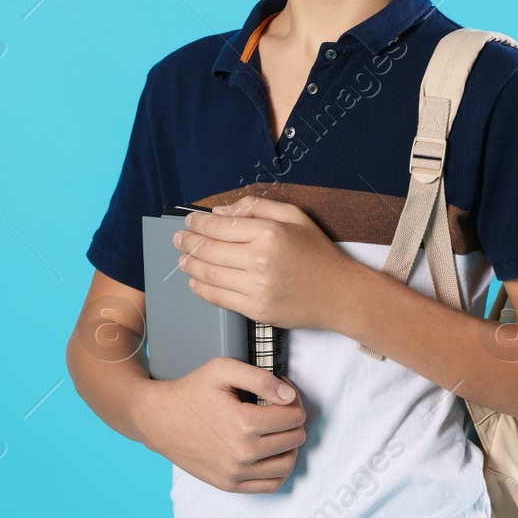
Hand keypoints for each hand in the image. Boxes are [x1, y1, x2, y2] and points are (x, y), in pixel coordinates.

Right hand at [136, 357, 305, 492]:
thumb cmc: (191, 391)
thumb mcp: (223, 369)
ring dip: (290, 445)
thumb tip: (289, 397)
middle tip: (278, 407)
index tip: (280, 391)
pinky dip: (279, 469)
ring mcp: (236, 473)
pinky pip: (271, 484)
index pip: (294, 416)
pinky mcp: (229, 484)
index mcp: (244, 423)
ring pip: (288, 464)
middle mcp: (242, 453)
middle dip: (292, 419)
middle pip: (295, 439)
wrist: (159, 420)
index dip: (292, 399)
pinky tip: (271, 452)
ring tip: (277, 430)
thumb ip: (261, 378)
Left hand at [173, 196, 355, 330]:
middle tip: (178, 239)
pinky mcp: (257, 310)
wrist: (340, 294)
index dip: (198, 223)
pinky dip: (201, 289)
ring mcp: (257, 288)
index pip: (220, 226)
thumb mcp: (294, 216)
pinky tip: (194, 281)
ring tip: (182, 259)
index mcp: (269, 233)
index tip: (189, 221)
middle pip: (209, 249)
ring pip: (209, 275)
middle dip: (187, 242)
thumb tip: (220, 212)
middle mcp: (260, 260)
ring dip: (190, 265)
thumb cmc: (318, 253)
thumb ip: (257, 207)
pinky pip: (219, 298)